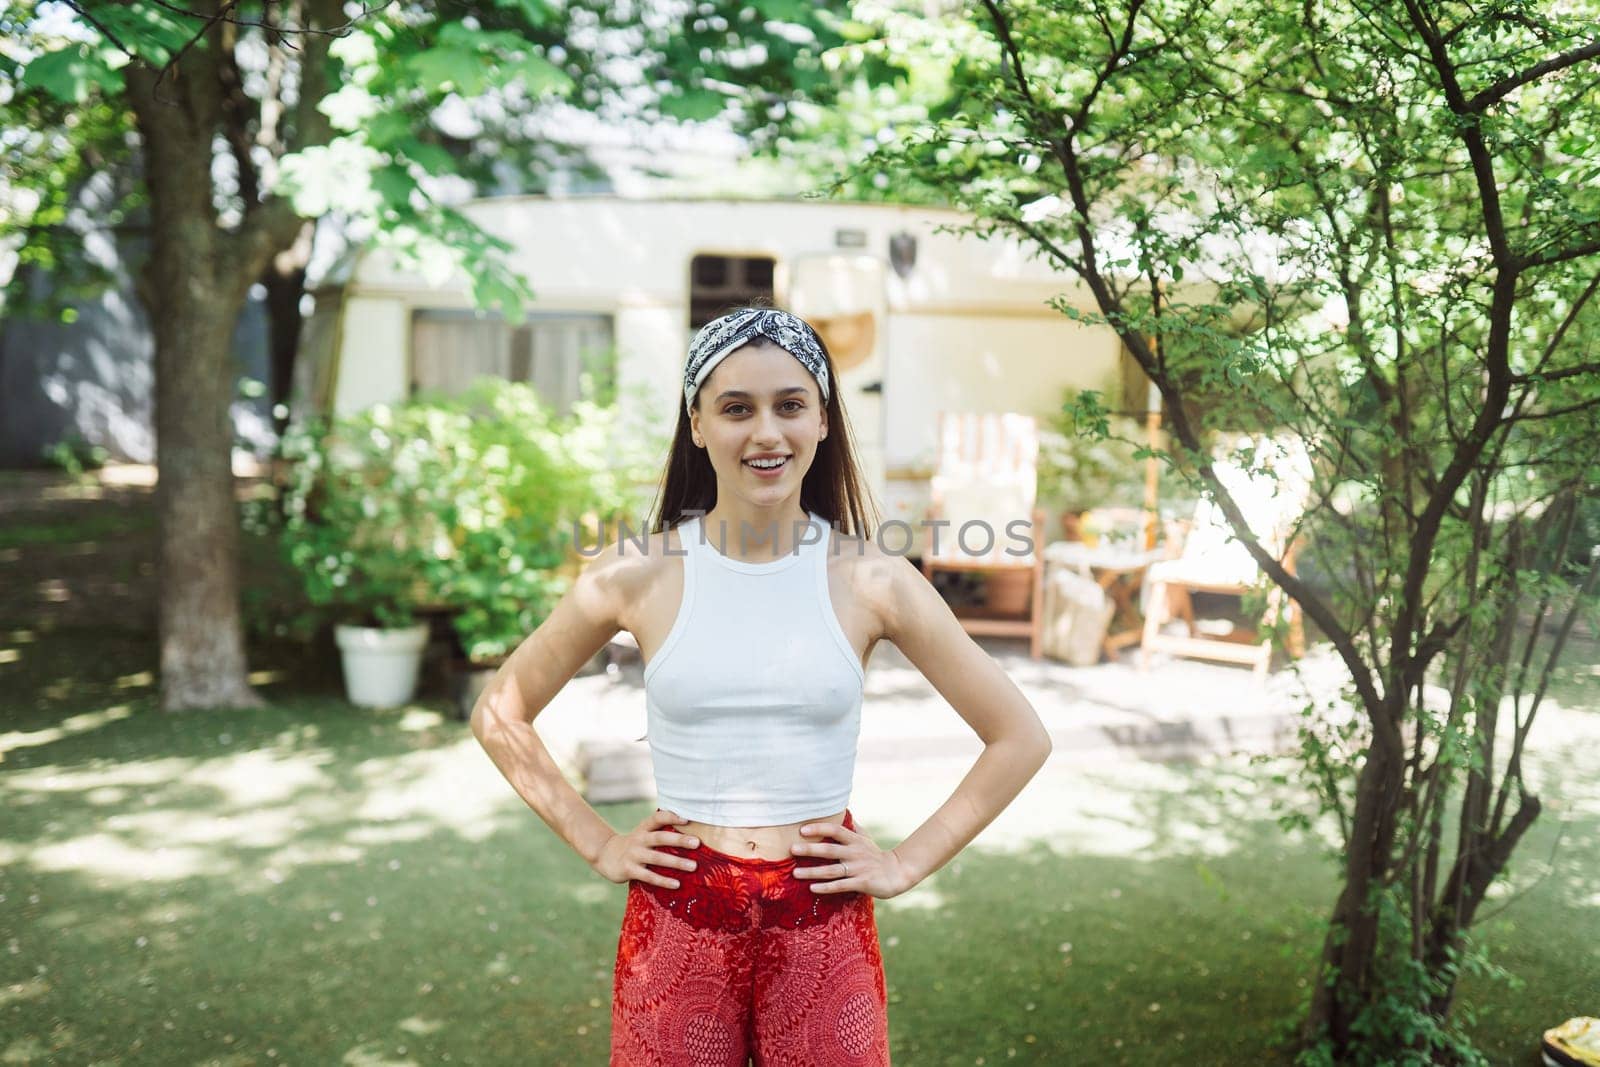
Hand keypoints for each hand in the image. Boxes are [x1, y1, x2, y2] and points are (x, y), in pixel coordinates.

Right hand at [592, 809, 700, 889]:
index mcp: (643, 828)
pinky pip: (649, 876)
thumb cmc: (634, 845)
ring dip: (676, 862)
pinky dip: (663, 881)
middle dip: (679, 840)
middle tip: (697, 843)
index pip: (657, 818)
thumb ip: (661, 831)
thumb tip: (691, 832)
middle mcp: (639, 839)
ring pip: (657, 858)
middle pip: (660, 838)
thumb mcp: (643, 833)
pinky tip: (677, 884)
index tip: (687, 819)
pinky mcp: (629, 870)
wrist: (605, 855)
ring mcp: (633, 855)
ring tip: (693, 866)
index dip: (671, 816)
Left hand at [790, 821, 913, 898]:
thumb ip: (852, 827)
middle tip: (792, 849)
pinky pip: (841, 885)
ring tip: (795, 873)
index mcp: (855, 840)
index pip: (836, 830)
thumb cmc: (876, 855)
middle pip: (830, 850)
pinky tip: (813, 888)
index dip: (820, 828)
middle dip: (810, 849)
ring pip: (832, 870)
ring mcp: (858, 869)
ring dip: (812, 872)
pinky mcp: (862, 883)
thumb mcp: (865, 838)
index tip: (802, 829)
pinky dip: (826, 887)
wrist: (897, 873)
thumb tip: (843, 812)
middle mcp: (855, 853)